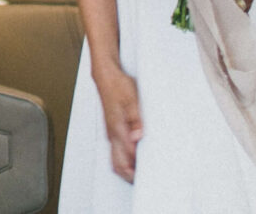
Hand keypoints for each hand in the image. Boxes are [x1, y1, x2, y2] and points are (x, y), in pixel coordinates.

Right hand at [94, 65, 141, 180]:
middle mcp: (112, 134)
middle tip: (145, 180)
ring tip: (142, 171)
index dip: (138, 170)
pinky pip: (116, 151)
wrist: (106, 76)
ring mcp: (110, 133)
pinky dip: (125, 159)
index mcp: (117, 129)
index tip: (149, 175)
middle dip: (130, 176)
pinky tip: (135, 156)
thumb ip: (135, 119)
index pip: (127, 158)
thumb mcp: (132, 98)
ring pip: (116, 159)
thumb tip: (138, 137)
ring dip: (127, 168)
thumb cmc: (118, 86)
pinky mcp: (112, 130)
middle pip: (118, 165)